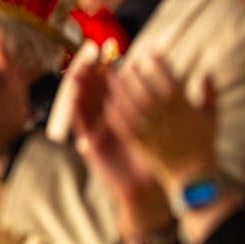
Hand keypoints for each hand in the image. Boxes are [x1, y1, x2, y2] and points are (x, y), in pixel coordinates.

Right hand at [68, 60, 171, 243]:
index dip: (111, 71)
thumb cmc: (156, 160)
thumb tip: (170, 84)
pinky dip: (76, 111)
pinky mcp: (92, 146)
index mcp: (125, 116)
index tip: (110, 53)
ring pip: (86, 106)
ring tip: (76, 71)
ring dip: (79, 89)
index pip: (114, 89)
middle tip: (88, 56)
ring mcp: (99, 133)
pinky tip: (74, 97)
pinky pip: (82, 126)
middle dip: (92, 75)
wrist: (147, 190)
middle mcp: (109, 123)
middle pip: (97, 94)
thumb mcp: (160, 131)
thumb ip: (162, 109)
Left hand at [105, 56, 218, 189]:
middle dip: (134, 74)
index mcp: (184, 109)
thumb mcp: (212, 118)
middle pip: (145, 90)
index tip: (149, 54)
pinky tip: (108, 102)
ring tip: (111, 78)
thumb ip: (210, 93)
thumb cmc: (204, 145)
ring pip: (130, 105)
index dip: (158, 65)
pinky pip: (123, 125)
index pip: (169, 80)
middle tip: (124, 62)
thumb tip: (208, 72)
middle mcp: (166, 118)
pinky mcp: (139, 144)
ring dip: (119, 89)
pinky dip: (115, 112)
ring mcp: (151, 131)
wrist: (194, 177)